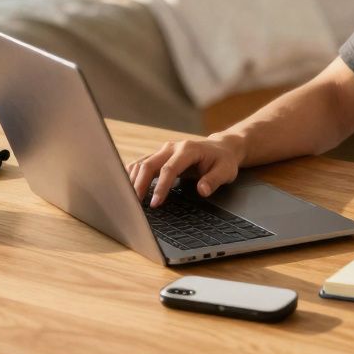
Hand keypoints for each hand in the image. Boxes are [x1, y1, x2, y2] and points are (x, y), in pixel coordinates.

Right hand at [126, 134, 245, 207]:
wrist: (221, 148)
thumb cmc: (223, 161)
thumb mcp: (226, 171)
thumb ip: (214, 180)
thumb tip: (202, 191)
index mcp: (188, 150)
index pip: (169, 169)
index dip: (160, 186)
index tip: (155, 203)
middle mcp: (172, 147)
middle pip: (149, 164)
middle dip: (140, 184)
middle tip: (134, 205)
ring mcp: (164, 150)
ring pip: (142, 163)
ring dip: (133, 180)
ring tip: (128, 200)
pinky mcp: (159, 156)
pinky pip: (141, 163)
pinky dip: (132, 175)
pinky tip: (127, 187)